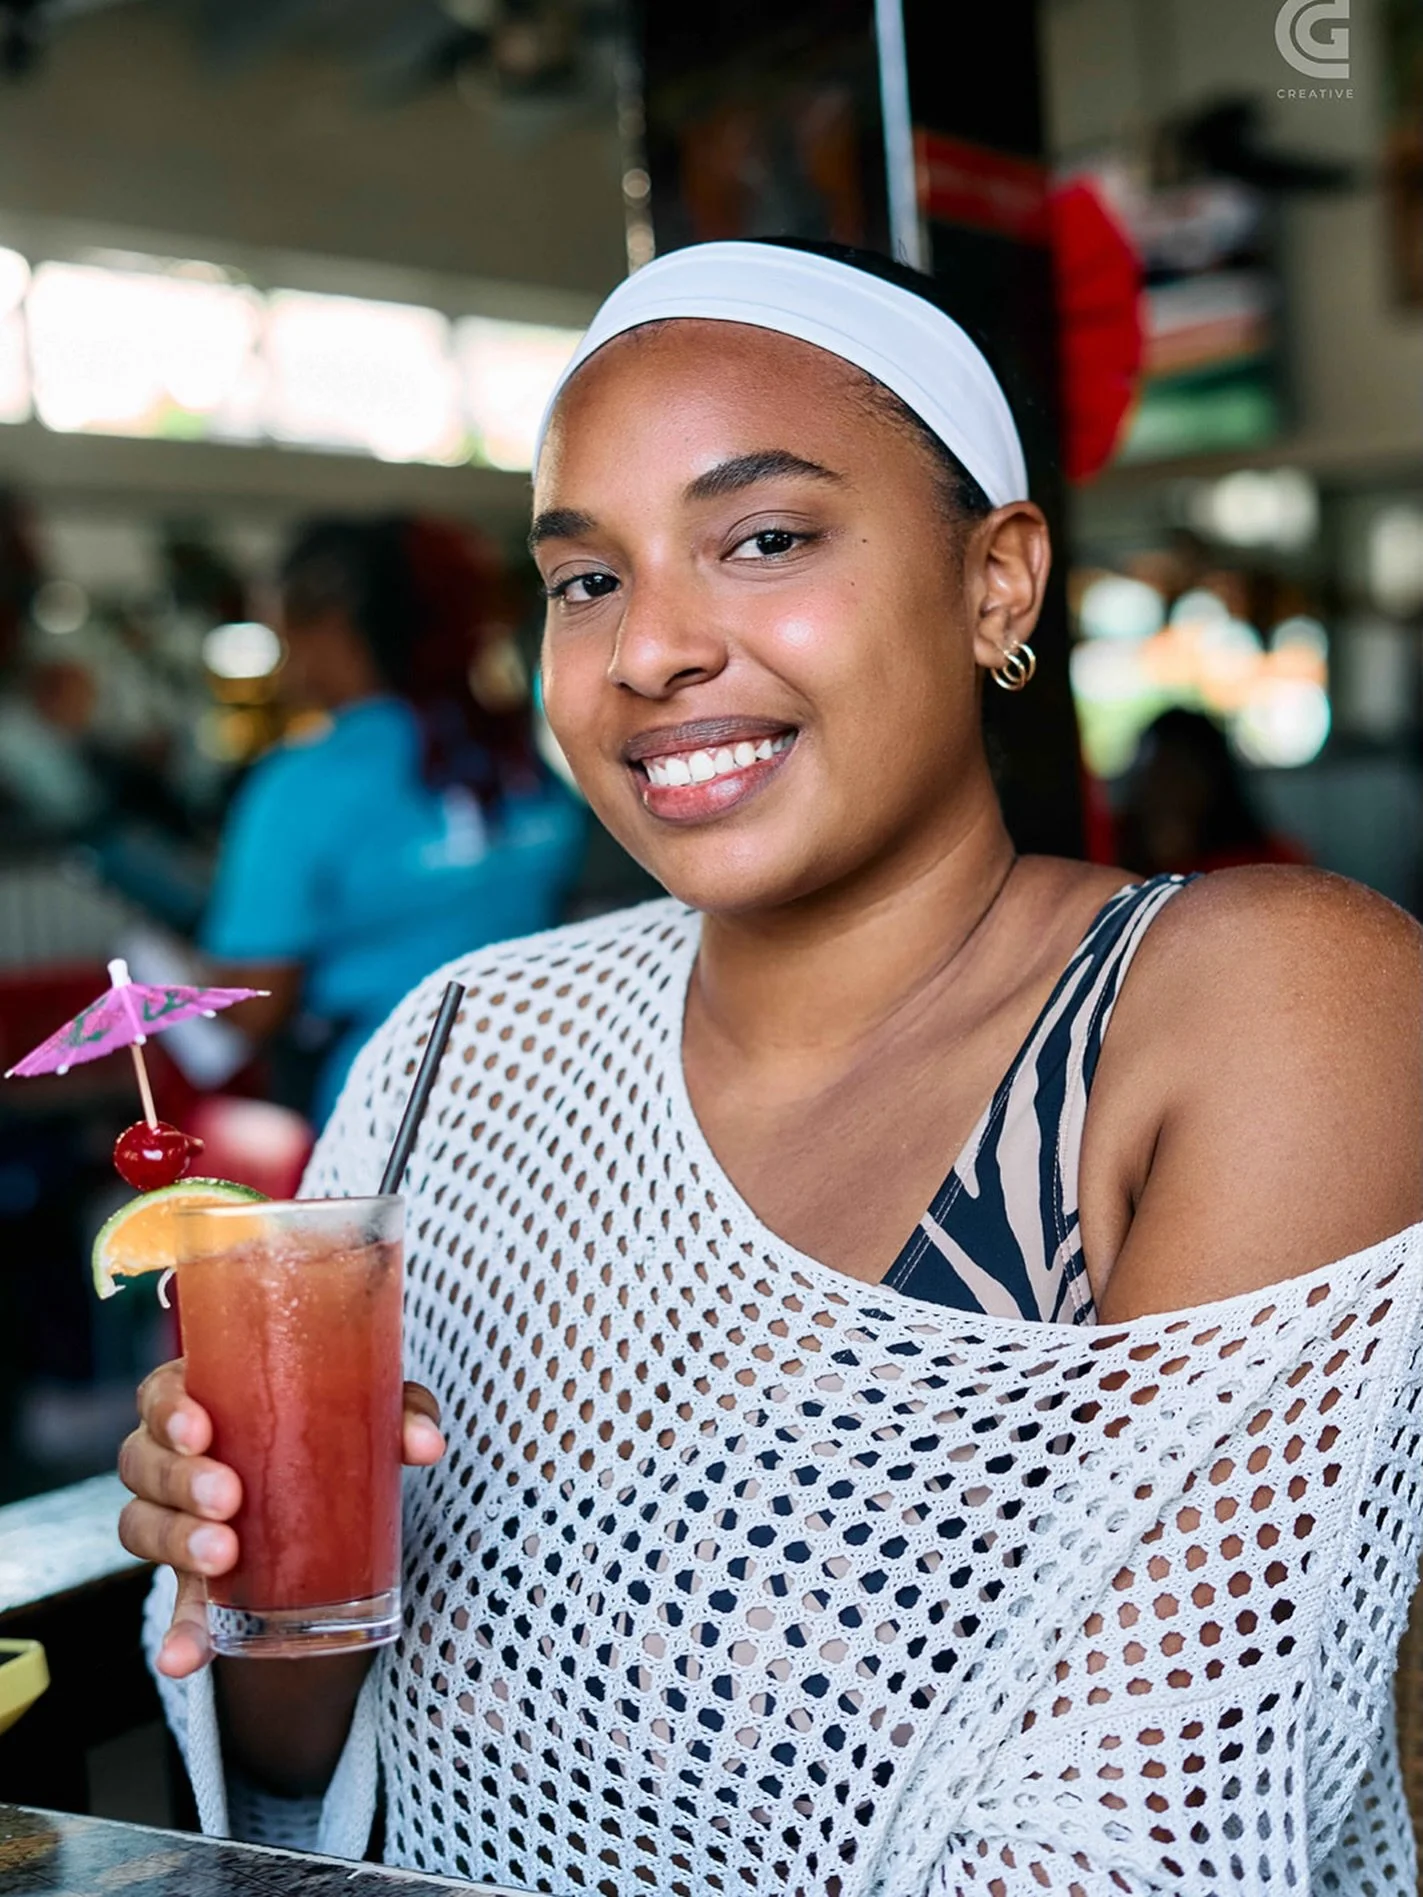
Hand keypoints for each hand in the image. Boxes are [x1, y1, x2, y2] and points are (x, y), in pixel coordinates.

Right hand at [118, 1362, 445, 1679]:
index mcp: (204, 1398)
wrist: (331, 1491)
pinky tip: (183, 1659)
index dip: (169, 1411)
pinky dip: (180, 1635)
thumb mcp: (369, 1410)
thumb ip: (400, 1413)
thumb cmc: (336, 1424)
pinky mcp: (195, 1580)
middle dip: (181, 1481)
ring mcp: (176, 1519)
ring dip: (176, 1543)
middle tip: (229, 1498)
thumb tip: (426, 1445)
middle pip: (144, 1463)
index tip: (202, 1430)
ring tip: (222, 1556)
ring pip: (142, 1526)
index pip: (161, 1395)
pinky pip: (176, 1609)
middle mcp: (174, 1457)